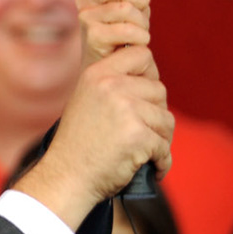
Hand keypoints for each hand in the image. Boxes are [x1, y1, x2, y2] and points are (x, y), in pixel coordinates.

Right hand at [14, 44, 172, 228]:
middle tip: (144, 134)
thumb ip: (113, 85)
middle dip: (157, 115)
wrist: (66, 179)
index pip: (142, 54)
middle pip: (159, 90)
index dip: (150, 76)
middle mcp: (111, 86)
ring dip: (161, 139)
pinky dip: (161, 162)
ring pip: (166, 119)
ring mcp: (125, 109)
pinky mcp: (137, 135)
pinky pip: (164, 146)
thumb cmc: (79, 145)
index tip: (144, 99)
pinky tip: (151, 168)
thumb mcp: (88, 100)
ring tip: (145, 152)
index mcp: (98, 73)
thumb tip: (152, 79)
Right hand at [78, 0, 149, 67]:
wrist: (114, 72)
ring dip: (142, 25)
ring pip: (127, 8)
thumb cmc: (125, 38)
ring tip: (137, 36)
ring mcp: (86, 16)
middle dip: (141, 2)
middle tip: (141, 20)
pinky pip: (127, 29)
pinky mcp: (92, 35)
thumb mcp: (133, 7)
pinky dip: (139, 39)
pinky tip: (133, 46)